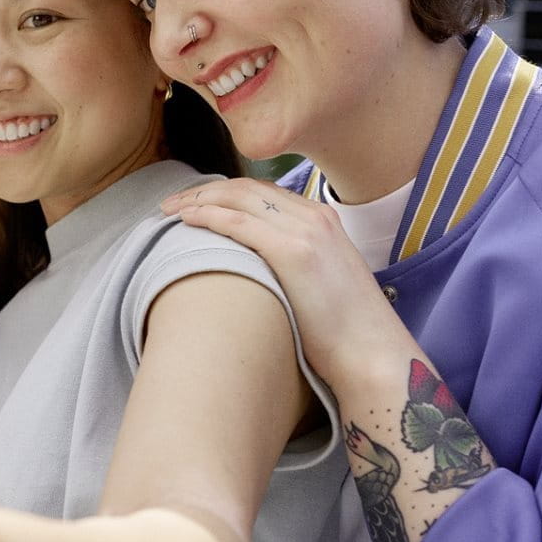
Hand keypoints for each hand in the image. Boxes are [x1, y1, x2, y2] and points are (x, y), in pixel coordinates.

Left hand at [161, 179, 412, 383]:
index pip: (263, 192)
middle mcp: (315, 216)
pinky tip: (186, 220)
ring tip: (169, 210)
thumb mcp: (321, 282)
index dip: (225, 193)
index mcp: (324, 220)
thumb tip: (256, 270)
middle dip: (205, 191)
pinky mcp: (294, 251)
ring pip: (238, 199)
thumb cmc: (345, 331)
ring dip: (199, 199)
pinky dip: (208, 215)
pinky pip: (239, 223)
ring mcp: (306, 230)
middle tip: (172, 204)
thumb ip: (294, 263)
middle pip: (246, 188)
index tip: (196, 203)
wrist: (372, 353)